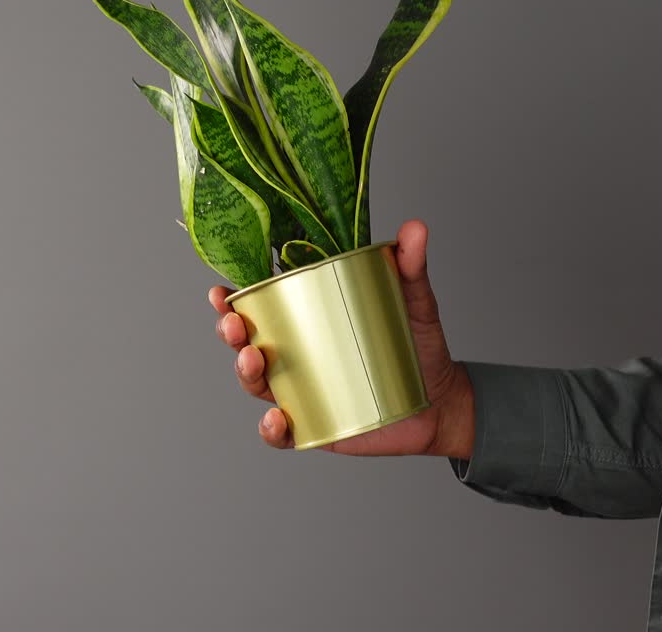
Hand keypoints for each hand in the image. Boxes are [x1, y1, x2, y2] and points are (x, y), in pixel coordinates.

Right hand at [208, 219, 473, 457]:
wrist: (442, 402)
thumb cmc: (419, 347)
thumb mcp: (413, 302)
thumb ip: (410, 267)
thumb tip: (415, 228)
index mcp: (307, 320)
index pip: (258, 306)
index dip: (230, 301)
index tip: (219, 292)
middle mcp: (294, 356)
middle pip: (244, 344)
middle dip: (230, 333)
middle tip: (236, 325)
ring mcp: (301, 391)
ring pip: (256, 383)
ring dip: (245, 372)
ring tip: (256, 360)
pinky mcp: (313, 426)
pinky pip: (280, 433)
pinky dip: (270, 429)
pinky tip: (277, 418)